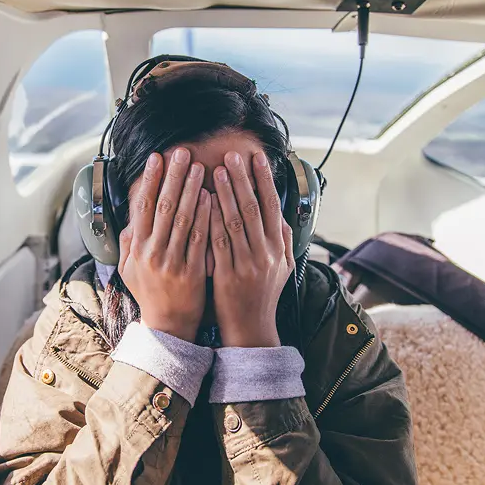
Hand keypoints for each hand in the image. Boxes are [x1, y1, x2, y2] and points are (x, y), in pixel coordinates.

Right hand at [118, 148, 211, 341]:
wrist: (168, 327)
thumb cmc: (150, 294)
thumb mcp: (130, 270)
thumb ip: (129, 243)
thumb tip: (131, 219)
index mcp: (137, 248)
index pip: (142, 206)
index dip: (150, 180)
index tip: (157, 157)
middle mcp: (152, 252)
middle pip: (162, 207)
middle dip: (173, 177)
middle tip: (182, 152)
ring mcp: (172, 262)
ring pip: (181, 219)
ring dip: (191, 190)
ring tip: (200, 166)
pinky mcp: (192, 271)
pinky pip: (199, 239)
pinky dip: (204, 216)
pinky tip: (211, 197)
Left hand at [210, 151, 293, 346]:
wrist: (251, 329)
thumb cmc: (262, 294)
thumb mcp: (282, 266)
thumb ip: (281, 238)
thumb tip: (280, 211)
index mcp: (278, 248)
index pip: (272, 206)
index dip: (264, 180)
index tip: (257, 157)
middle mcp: (265, 254)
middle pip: (254, 208)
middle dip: (243, 179)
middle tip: (233, 155)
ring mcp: (246, 264)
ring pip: (235, 222)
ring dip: (225, 193)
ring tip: (215, 170)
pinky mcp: (226, 275)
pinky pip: (217, 242)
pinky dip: (210, 220)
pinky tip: (202, 202)